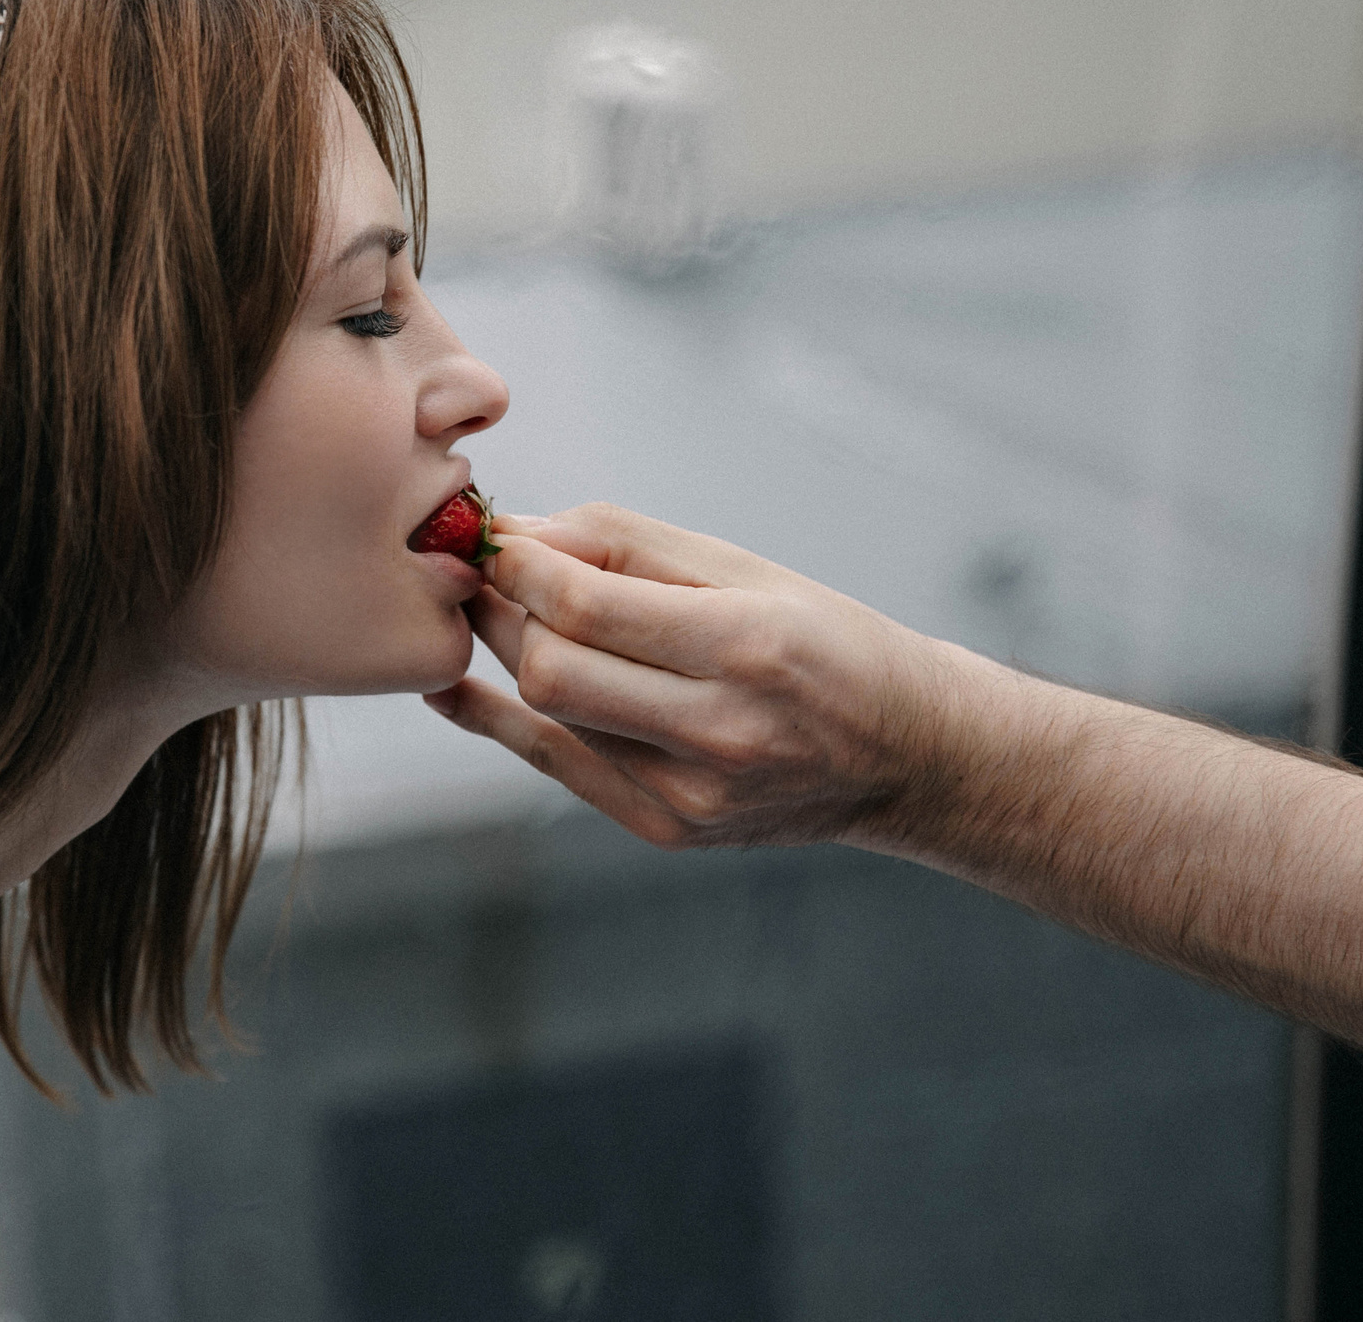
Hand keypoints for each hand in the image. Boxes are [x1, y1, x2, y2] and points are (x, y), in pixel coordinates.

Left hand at [425, 503, 1015, 849]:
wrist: (906, 755)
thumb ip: (624, 545)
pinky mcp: (667, 830)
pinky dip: (499, 721)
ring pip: (549, 715)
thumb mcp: (743, 569)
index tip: (491, 534)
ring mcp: (691, 796)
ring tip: (493, 607)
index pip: (586, 608)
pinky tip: (456, 686)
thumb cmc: (823, 641)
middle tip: (480, 570)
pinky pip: (557, 766)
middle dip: (500, 610)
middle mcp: (719, 733)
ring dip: (506, 654)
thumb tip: (516, 533)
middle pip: (552, 670)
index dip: (517, 565)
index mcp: (748, 649)